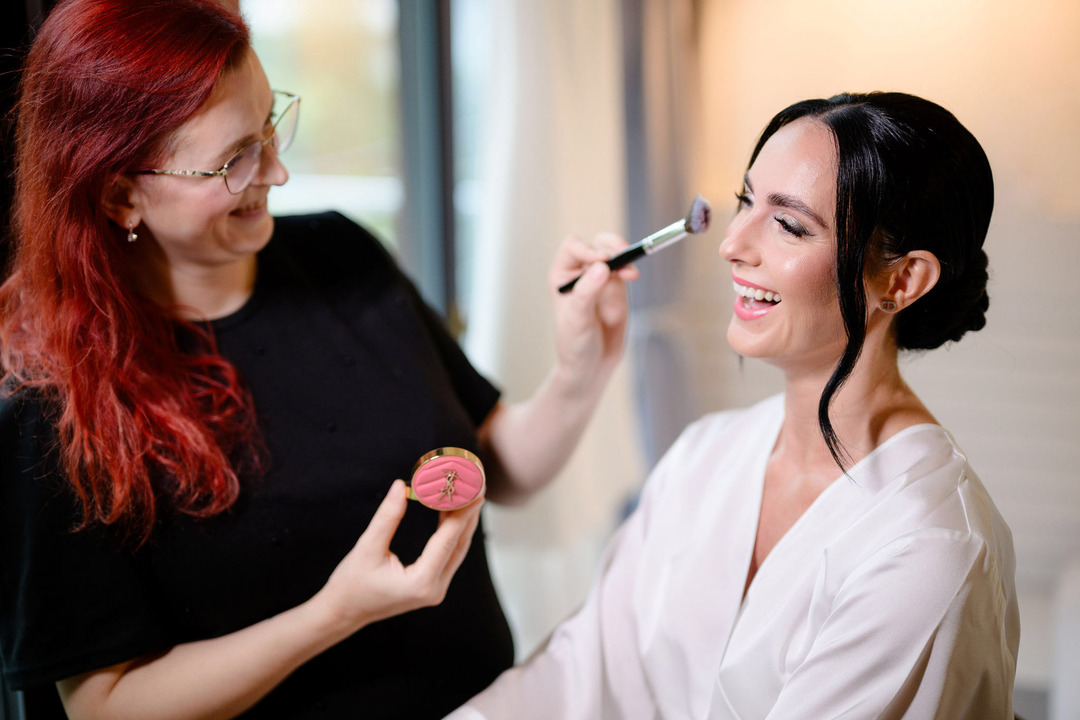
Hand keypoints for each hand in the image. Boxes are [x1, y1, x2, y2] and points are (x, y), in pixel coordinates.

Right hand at [315, 479, 482, 631]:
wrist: (343, 612)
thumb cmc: (351, 584)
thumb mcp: (367, 548)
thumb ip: (387, 517)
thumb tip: (400, 486)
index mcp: (421, 582)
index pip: (448, 540)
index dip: (463, 513)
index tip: (475, 491)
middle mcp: (434, 589)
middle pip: (458, 545)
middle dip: (468, 514)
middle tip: (475, 485)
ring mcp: (435, 590)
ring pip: (456, 550)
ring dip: (462, 523)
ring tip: (467, 494)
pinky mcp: (431, 586)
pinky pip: (448, 555)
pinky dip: (451, 533)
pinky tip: (451, 513)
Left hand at [549, 233, 638, 390]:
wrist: (591, 367)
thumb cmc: (574, 345)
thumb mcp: (578, 320)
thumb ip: (587, 292)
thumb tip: (602, 266)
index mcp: (561, 276)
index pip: (573, 248)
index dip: (587, 249)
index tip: (601, 261)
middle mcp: (579, 273)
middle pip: (596, 245)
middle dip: (610, 246)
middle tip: (622, 253)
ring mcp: (600, 280)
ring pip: (614, 253)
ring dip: (623, 254)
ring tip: (630, 271)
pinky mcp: (617, 289)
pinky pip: (625, 269)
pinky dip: (630, 268)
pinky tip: (633, 275)